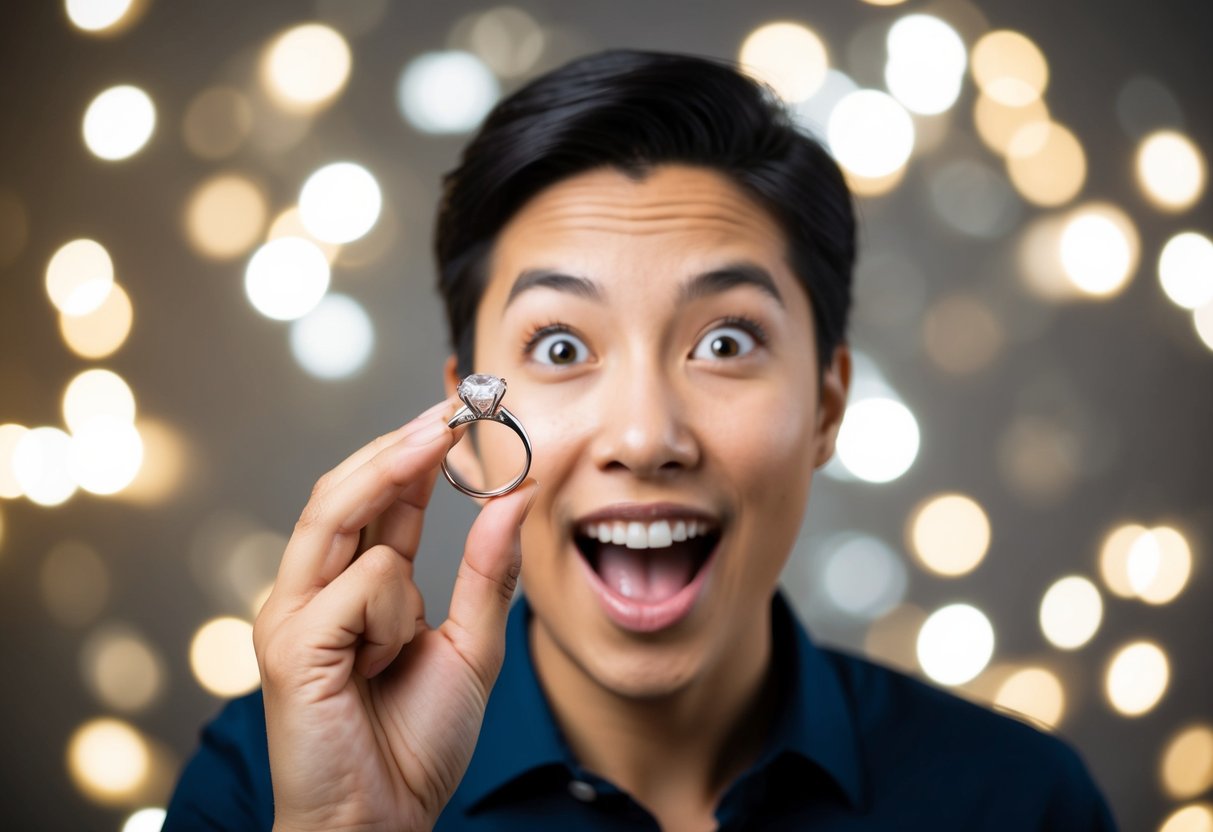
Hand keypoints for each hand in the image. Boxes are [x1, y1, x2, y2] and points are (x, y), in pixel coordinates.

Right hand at [253, 398, 537, 831]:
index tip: (458, 411)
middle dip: (398, 442)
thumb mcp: (472, 645)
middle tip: (452, 408)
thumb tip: (513, 494)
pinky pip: (362, 584)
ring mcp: (292, 613)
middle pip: (341, 489)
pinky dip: (396, 615)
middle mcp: (312, 591)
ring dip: (396, 507)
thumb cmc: (415, 741)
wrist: (383, 821)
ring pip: (340, 514)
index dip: (412, 451)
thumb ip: (486, 571)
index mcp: (350, 588)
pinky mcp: (288, 642)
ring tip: (435, 469)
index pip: (374, 499)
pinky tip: (386, 662)